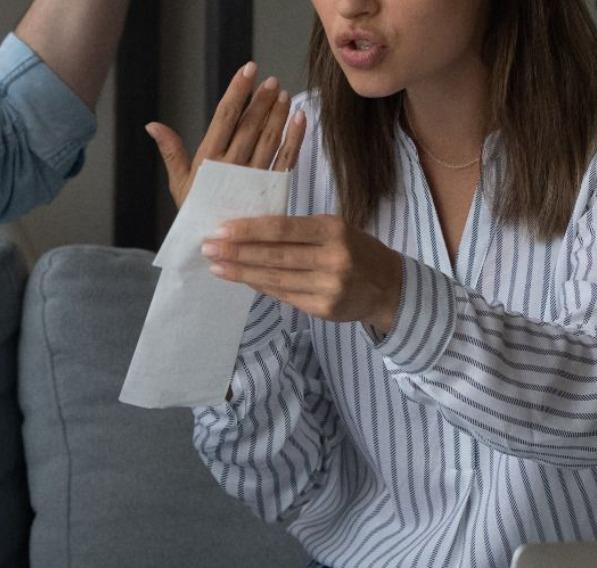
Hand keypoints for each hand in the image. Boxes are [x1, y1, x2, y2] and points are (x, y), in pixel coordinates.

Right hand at [146, 62, 306, 208]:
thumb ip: (171, 150)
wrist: (216, 248)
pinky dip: (295, 138)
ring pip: (269, 139)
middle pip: (250, 125)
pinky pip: (286, 160)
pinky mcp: (271, 190)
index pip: (224, 117)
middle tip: (271, 80)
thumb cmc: (195, 212)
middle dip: (261, 100)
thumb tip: (152, 124)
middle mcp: (232, 166)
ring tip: (283, 94)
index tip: (248, 70)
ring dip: (278, 114)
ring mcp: (254, 178)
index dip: (237, 92)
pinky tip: (299, 119)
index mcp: (208, 161)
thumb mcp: (179, 183)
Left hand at [202, 215, 404, 335]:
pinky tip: (242, 280)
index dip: (248, 230)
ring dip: (242, 273)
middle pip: (274, 256)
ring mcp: (329, 286)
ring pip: (275, 279)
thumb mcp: (333, 230)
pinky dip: (260, 287)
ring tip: (217, 267)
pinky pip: (284, 296)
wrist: (389, 287)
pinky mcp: (324, 309)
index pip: (282, 228)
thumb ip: (297, 232)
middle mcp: (333, 258)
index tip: (220, 230)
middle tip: (207, 249)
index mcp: (333, 229)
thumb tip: (247, 235)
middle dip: (236, 253)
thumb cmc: (353, 250)